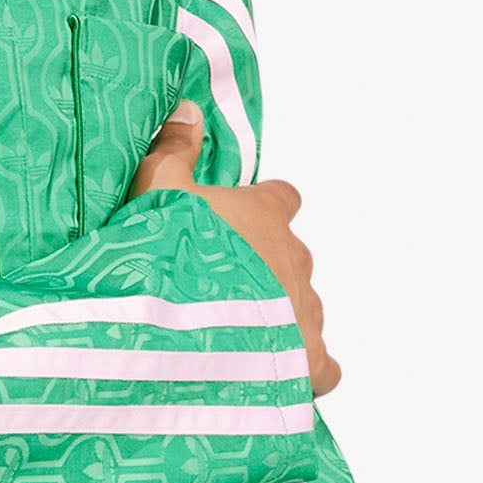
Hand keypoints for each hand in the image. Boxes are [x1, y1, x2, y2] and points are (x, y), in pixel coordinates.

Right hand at [129, 100, 341, 398]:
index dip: (264, 206)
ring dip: (279, 315)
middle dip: (264, 267)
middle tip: (219, 284)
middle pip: (291, 255)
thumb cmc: (173, 255)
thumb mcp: (158, 189)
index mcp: (265, 215)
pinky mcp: (312, 362)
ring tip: (235, 334)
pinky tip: (276, 373)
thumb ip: (174, 149)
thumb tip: (189, 109)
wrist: (188, 332)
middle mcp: (296, 258)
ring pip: (304, 306)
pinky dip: (306, 367)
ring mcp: (308, 311)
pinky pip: (324, 365)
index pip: (282, 197)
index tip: (240, 218)